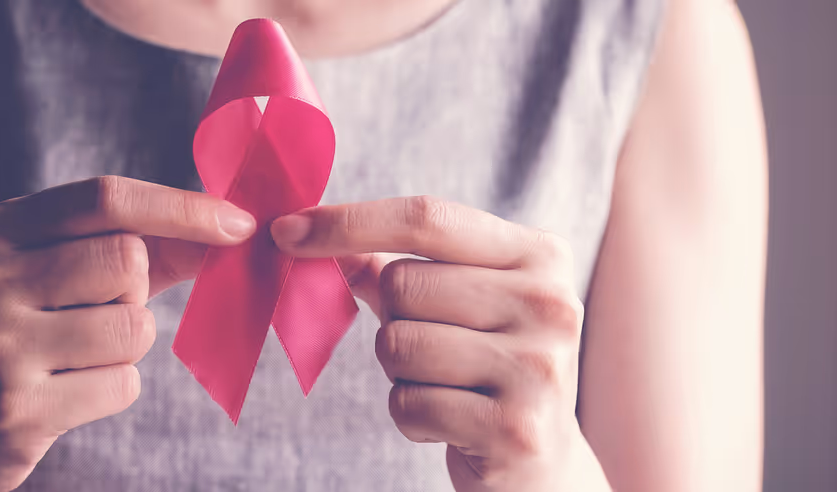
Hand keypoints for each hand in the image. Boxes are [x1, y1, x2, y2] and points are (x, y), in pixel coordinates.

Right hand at [0, 176, 255, 490]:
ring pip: (133, 326)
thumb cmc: (21, 338)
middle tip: (91, 317)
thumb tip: (228, 227)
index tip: (240, 224)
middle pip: (127, 261)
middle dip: (134, 294)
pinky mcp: (14, 407)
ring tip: (73, 358)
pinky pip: (123, 384)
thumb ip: (137, 246)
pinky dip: (114, 389)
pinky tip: (66, 394)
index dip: (181, 208)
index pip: (104, 198)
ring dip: (125, 347)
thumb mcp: (56, 274)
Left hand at [272, 196, 610, 491]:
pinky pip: (407, 403)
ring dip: (399, 372)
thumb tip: (315, 237)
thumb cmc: (486, 369)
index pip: (427, 218)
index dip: (348, 221)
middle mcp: (550, 303)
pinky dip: (410, 415)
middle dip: (391, 318)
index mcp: (540, 254)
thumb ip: (397, 268)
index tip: (286, 230)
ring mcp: (538, 367)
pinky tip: (450, 422)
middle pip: (402, 284)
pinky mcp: (515, 428)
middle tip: (434, 349)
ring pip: (397, 344)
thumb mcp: (459, 304)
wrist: (542, 465)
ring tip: (446, 386)